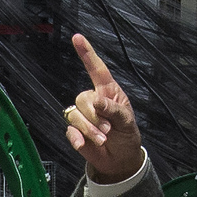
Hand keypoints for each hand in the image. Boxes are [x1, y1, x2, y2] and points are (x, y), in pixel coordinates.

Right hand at [63, 33, 145, 183]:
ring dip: (89, 130)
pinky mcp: (75, 131)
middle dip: (94, 116)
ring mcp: (83, 116)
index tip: (77, 38)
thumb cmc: (126, 135)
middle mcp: (93, 101)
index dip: (86, 53)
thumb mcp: (126, 122)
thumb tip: (97, 102)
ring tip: (103, 138)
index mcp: (108, 92)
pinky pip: (69, 130)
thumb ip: (113, 110)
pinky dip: (77, 138)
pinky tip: (84, 145)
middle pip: (82, 98)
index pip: (96, 69)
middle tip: (108, 129)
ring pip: (75, 115)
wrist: (119, 159)